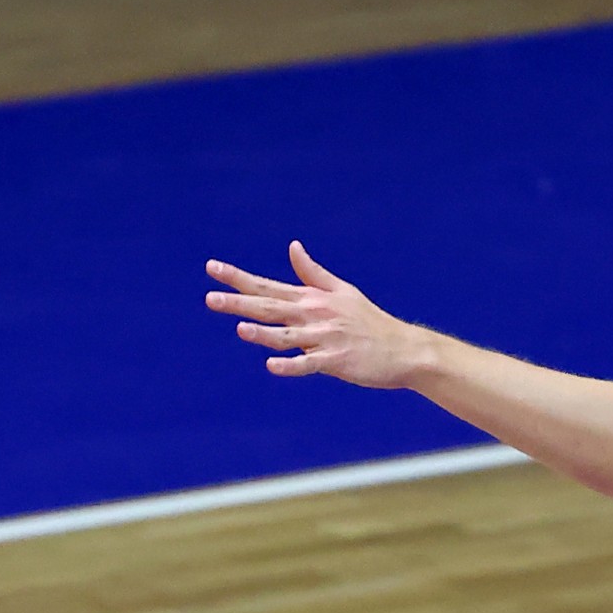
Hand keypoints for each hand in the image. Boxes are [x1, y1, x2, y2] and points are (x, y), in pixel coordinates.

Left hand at [205, 241, 427, 386]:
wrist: (402, 348)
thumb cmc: (369, 321)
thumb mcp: (342, 291)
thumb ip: (313, 272)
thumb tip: (293, 247)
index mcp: (312, 299)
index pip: (267, 285)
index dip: (238, 277)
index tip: (211, 268)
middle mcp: (314, 315)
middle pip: (270, 307)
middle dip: (239, 302)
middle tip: (210, 298)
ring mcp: (325, 338)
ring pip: (287, 336)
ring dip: (263, 333)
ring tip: (240, 328)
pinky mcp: (336, 360)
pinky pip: (308, 364)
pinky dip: (291, 365)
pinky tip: (271, 365)